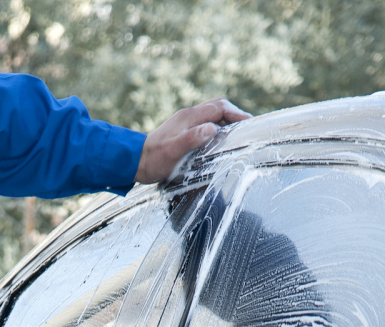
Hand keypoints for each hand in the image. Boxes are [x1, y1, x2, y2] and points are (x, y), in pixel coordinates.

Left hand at [135, 98, 250, 184]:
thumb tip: (211, 129)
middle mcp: (189, 116)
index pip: (219, 107)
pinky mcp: (182, 130)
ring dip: (226, 122)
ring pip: (212, 114)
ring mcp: (185, 122)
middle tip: (246, 128)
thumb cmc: (154, 159)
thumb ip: (192, 138)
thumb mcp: (173, 151)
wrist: (134, 161)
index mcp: (189, 117)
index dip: (236, 113)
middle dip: (234, 114)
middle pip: (218, 107)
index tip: (249, 123)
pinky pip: (205, 123)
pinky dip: (216, 128)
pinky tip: (219, 141)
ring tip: (236, 135)